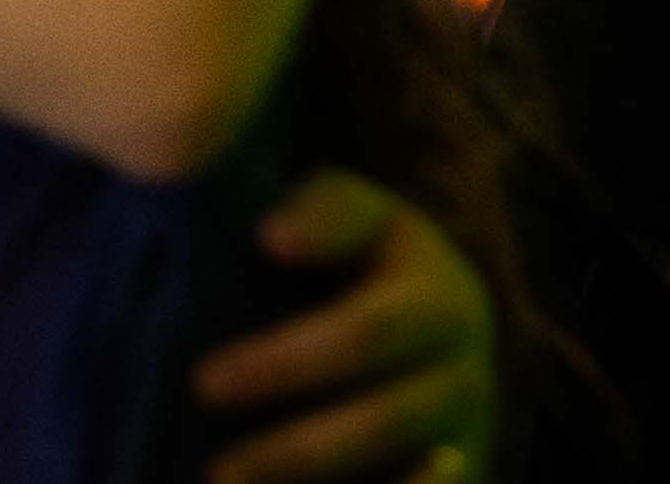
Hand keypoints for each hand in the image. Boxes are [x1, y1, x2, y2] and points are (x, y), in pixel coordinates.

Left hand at [196, 168, 495, 483]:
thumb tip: (274, 236)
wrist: (447, 327)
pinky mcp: (461, 480)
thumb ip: (324, 212)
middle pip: (384, 422)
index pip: (368, 334)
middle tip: (215, 473)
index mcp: (442, 302)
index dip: (288, 363)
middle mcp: (464, 377)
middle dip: (296, 452)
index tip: (205, 383)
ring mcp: (464, 441)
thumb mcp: (364, 219)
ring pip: (407, 481)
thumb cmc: (377, 266)